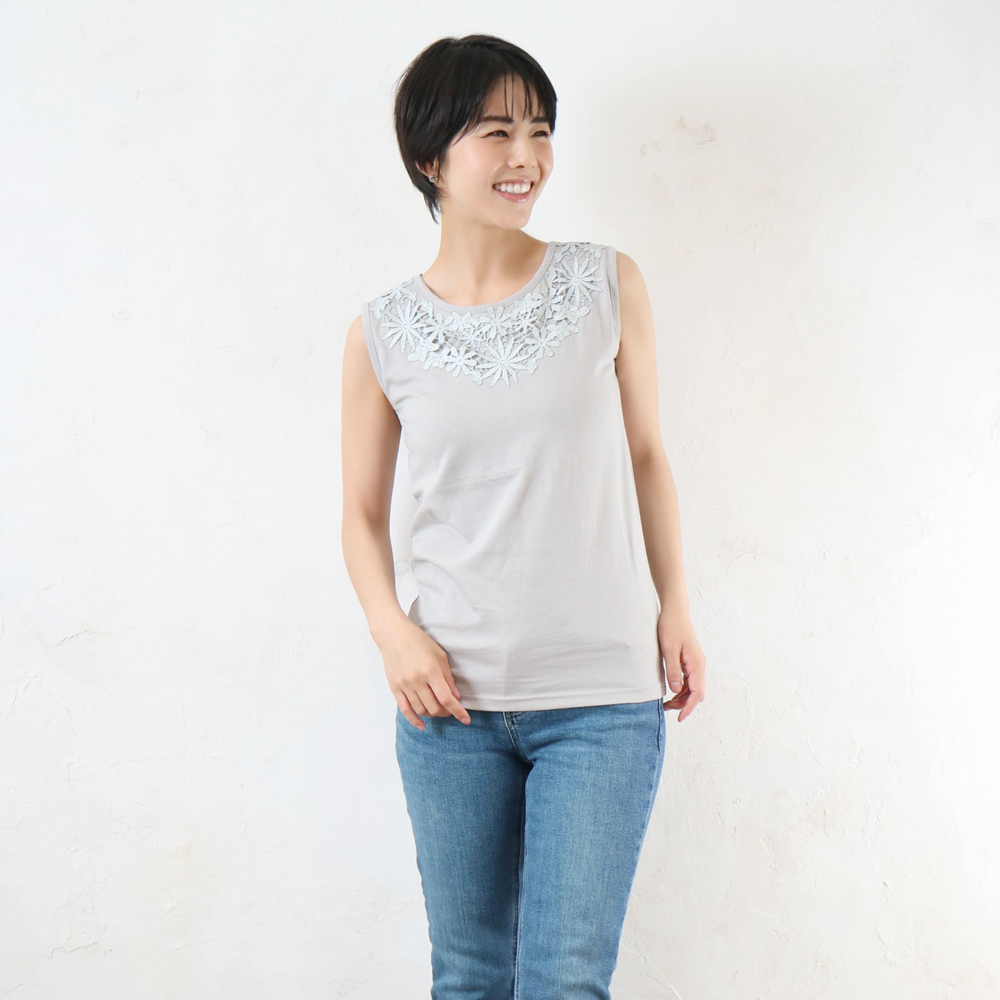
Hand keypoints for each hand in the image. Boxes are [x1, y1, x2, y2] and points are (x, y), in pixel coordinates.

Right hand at [373, 617, 470, 729]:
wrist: (393, 635)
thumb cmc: (419, 642)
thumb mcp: (440, 655)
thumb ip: (448, 677)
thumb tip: (456, 697)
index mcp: (431, 671)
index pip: (446, 698)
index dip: (458, 711)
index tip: (466, 720)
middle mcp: (417, 680)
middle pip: (434, 708)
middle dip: (446, 713)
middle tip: (450, 709)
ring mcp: (404, 685)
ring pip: (421, 710)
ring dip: (432, 714)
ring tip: (438, 710)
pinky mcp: (394, 688)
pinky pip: (405, 710)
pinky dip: (414, 720)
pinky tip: (422, 726)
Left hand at [657, 603, 705, 721]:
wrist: (675, 611)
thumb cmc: (671, 627)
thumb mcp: (668, 649)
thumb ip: (673, 671)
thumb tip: (676, 690)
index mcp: (696, 663)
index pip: (696, 692)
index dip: (688, 707)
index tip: (680, 718)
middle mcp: (699, 665)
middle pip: (696, 693)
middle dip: (684, 704)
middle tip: (666, 709)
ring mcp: (696, 663)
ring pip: (693, 687)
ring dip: (682, 697)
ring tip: (666, 703)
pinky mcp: (691, 660)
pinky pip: (690, 680)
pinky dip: (682, 689)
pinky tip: (672, 691)